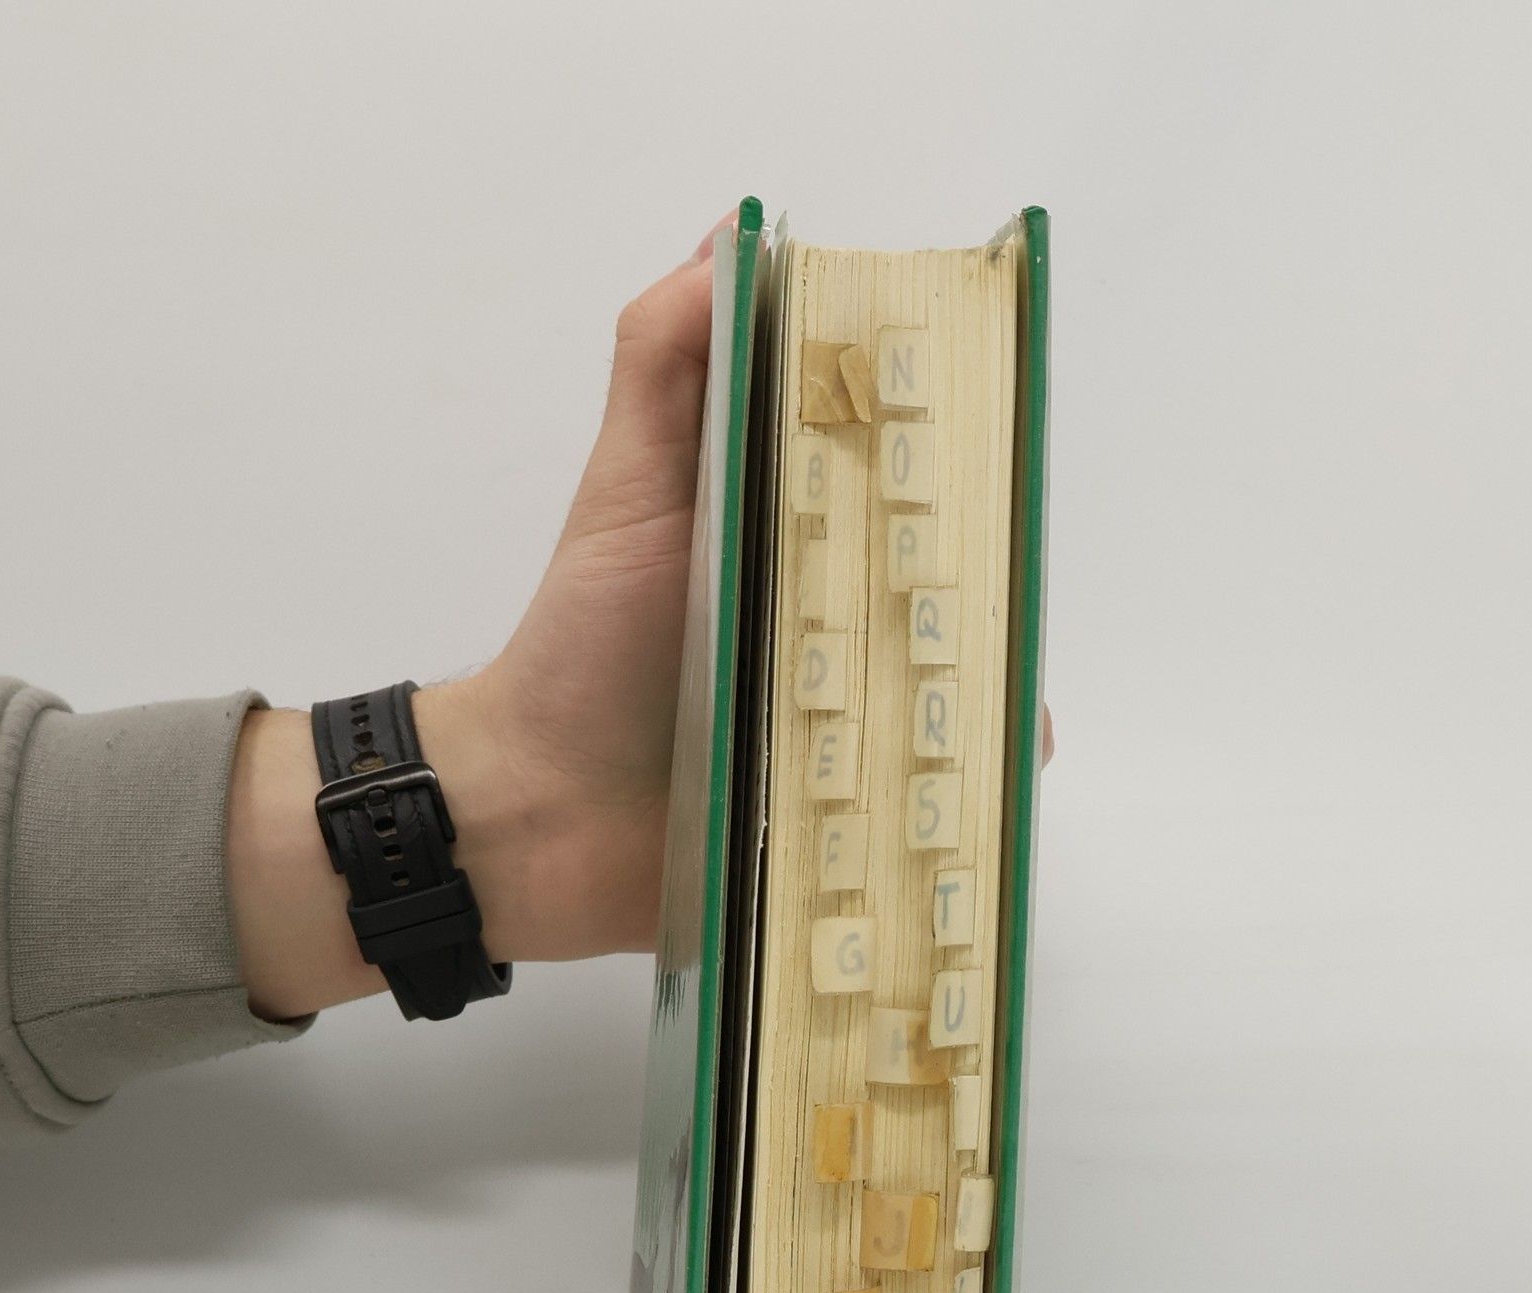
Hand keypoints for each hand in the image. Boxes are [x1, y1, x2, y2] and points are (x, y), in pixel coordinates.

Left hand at [228, 218, 1053, 1018]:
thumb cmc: (580, 648)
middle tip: (992, 601)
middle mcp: (843, 627)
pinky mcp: (851, 811)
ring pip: (965, 698)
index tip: (994, 448)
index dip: (966, 461)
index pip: (918, 485)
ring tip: (995, 702)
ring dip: (992, 697)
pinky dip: (970, 790)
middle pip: (958, 597)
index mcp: (806, 536)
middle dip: (993, 594)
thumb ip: (667, 364)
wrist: (536, 816)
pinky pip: (938, 799)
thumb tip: (732, 235)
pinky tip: (979, 779)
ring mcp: (853, 724)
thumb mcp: (626, 487)